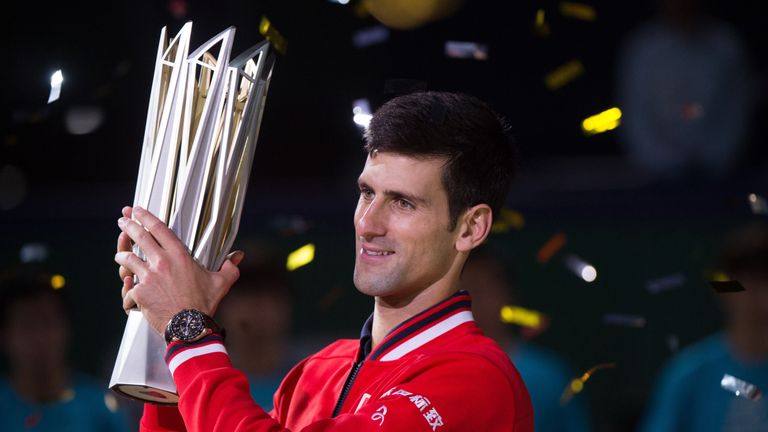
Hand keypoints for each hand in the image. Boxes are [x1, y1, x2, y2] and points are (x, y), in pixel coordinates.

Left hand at [114, 206, 243, 334]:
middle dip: (128, 225)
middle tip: (123, 219)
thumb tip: (239, 256)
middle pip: (139, 237)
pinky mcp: (139, 292)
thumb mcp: (221, 283)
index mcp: (180, 256)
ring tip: (121, 256)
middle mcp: (162, 262)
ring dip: (122, 256)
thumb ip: (230, 267)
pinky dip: (129, 292)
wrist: (189, 327)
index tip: (138, 211)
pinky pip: (129, 289)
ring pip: (127, 259)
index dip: (146, 217)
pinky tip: (130, 292)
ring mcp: (148, 276)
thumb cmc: (203, 304)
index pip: (159, 229)